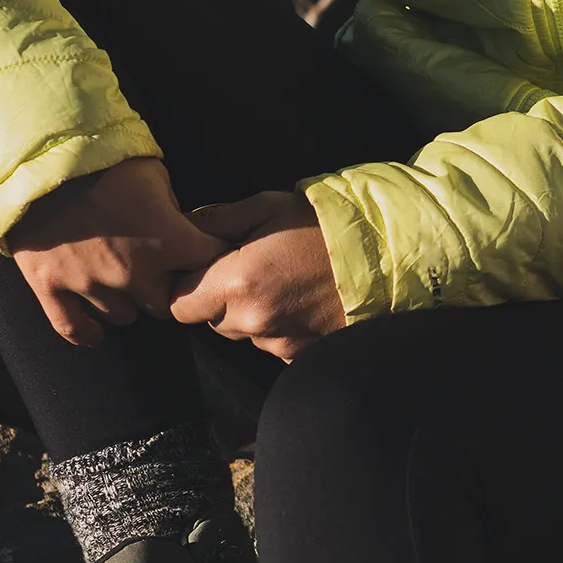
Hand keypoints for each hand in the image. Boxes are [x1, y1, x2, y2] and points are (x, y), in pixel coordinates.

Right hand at [6, 157, 228, 346]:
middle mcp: (132, 273)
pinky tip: (97, 330)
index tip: (208, 250)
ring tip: (124, 283)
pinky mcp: (52, 288)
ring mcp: (90, 285)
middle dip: (167, 286)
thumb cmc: (105, 159)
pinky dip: (88, 332)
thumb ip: (170, 208)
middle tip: (161, 270)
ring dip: (128, 301)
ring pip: (123, 317)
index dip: (212, 254)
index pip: (207, 261)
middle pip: (164, 304)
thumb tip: (176, 227)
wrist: (42, 158)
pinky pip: (73, 329)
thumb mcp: (154, 172)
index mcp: (166, 241)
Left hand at [168, 190, 344, 360]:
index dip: (187, 285)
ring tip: (283, 281)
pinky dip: (279, 328)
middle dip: (220, 297)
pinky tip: (299, 302)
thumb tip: (186, 228)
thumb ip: (219, 219)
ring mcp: (278, 345)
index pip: (180, 304)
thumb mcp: (268, 205)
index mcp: (236, 282)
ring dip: (251, 313)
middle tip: (251, 267)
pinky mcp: (299, 357)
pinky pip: (272, 345)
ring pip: (243, 333)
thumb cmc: (322, 224)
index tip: (204, 268)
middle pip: (211, 320)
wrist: (382, 254)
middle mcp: (252, 322)